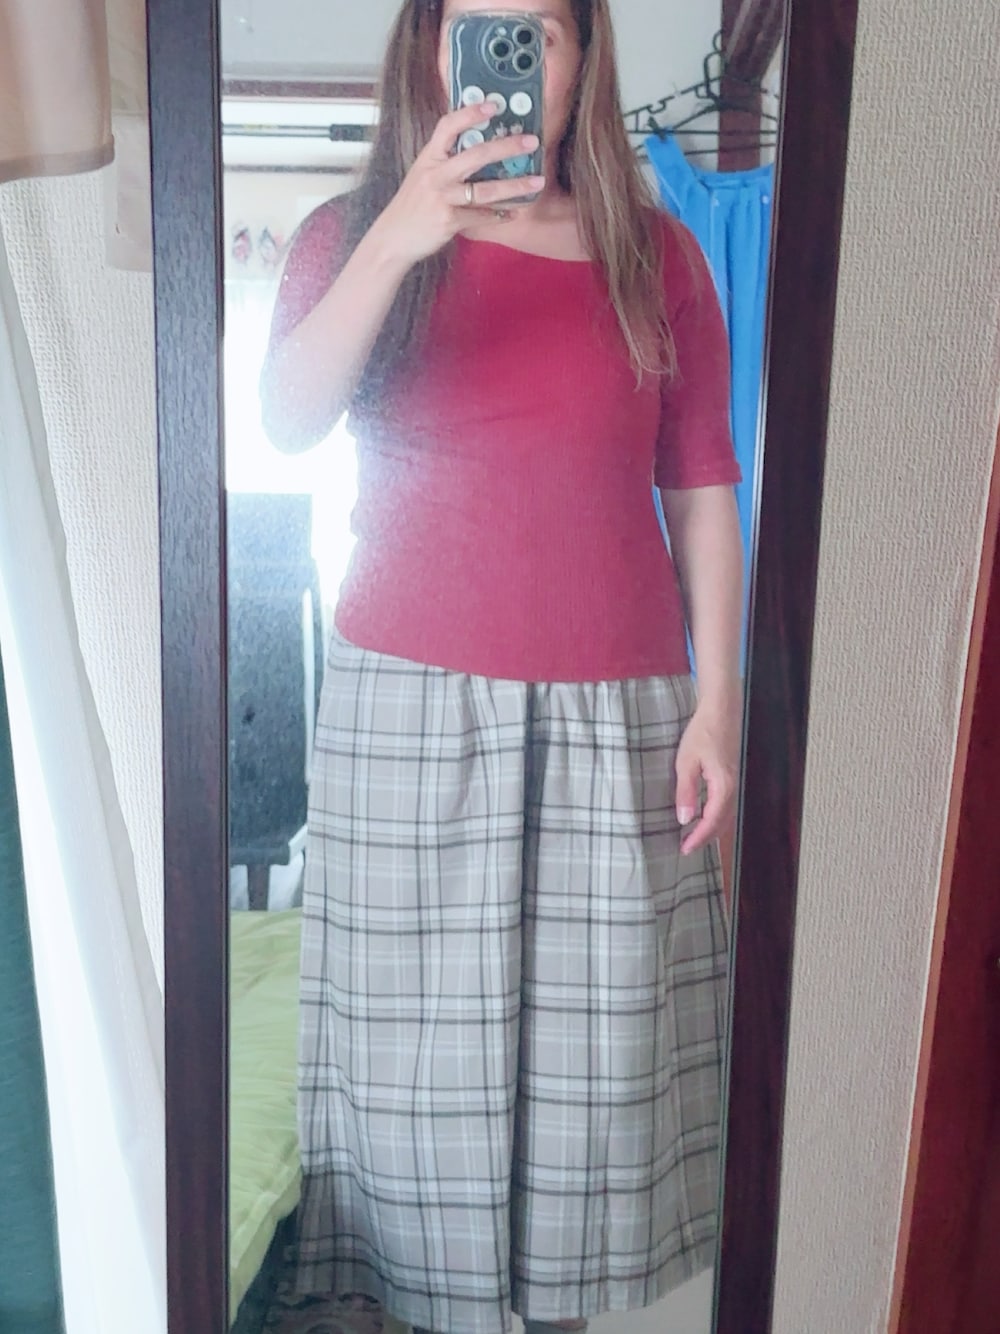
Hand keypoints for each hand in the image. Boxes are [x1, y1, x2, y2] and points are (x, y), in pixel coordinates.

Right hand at [369, 103, 544, 267]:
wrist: (394, 237)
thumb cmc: (413, 205)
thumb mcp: (423, 175)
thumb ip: (445, 162)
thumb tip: (478, 149)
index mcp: (429, 157)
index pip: (448, 126)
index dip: (470, 113)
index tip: (493, 105)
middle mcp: (436, 174)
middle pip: (476, 155)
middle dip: (507, 147)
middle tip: (531, 141)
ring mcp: (443, 198)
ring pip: (485, 190)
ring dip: (514, 186)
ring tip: (537, 182)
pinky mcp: (449, 221)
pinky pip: (481, 216)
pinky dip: (499, 216)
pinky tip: (512, 214)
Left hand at [675, 694, 741, 856]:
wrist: (722, 709)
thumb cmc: (703, 731)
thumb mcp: (686, 761)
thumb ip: (686, 792)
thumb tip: (684, 819)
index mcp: (723, 786)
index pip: (711, 822)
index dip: (698, 838)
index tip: (684, 849)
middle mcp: (733, 788)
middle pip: (722, 823)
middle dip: (705, 838)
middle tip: (686, 848)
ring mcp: (734, 782)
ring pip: (726, 815)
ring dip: (711, 829)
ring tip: (693, 837)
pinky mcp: (731, 775)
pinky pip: (725, 804)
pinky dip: (715, 816)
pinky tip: (702, 815)